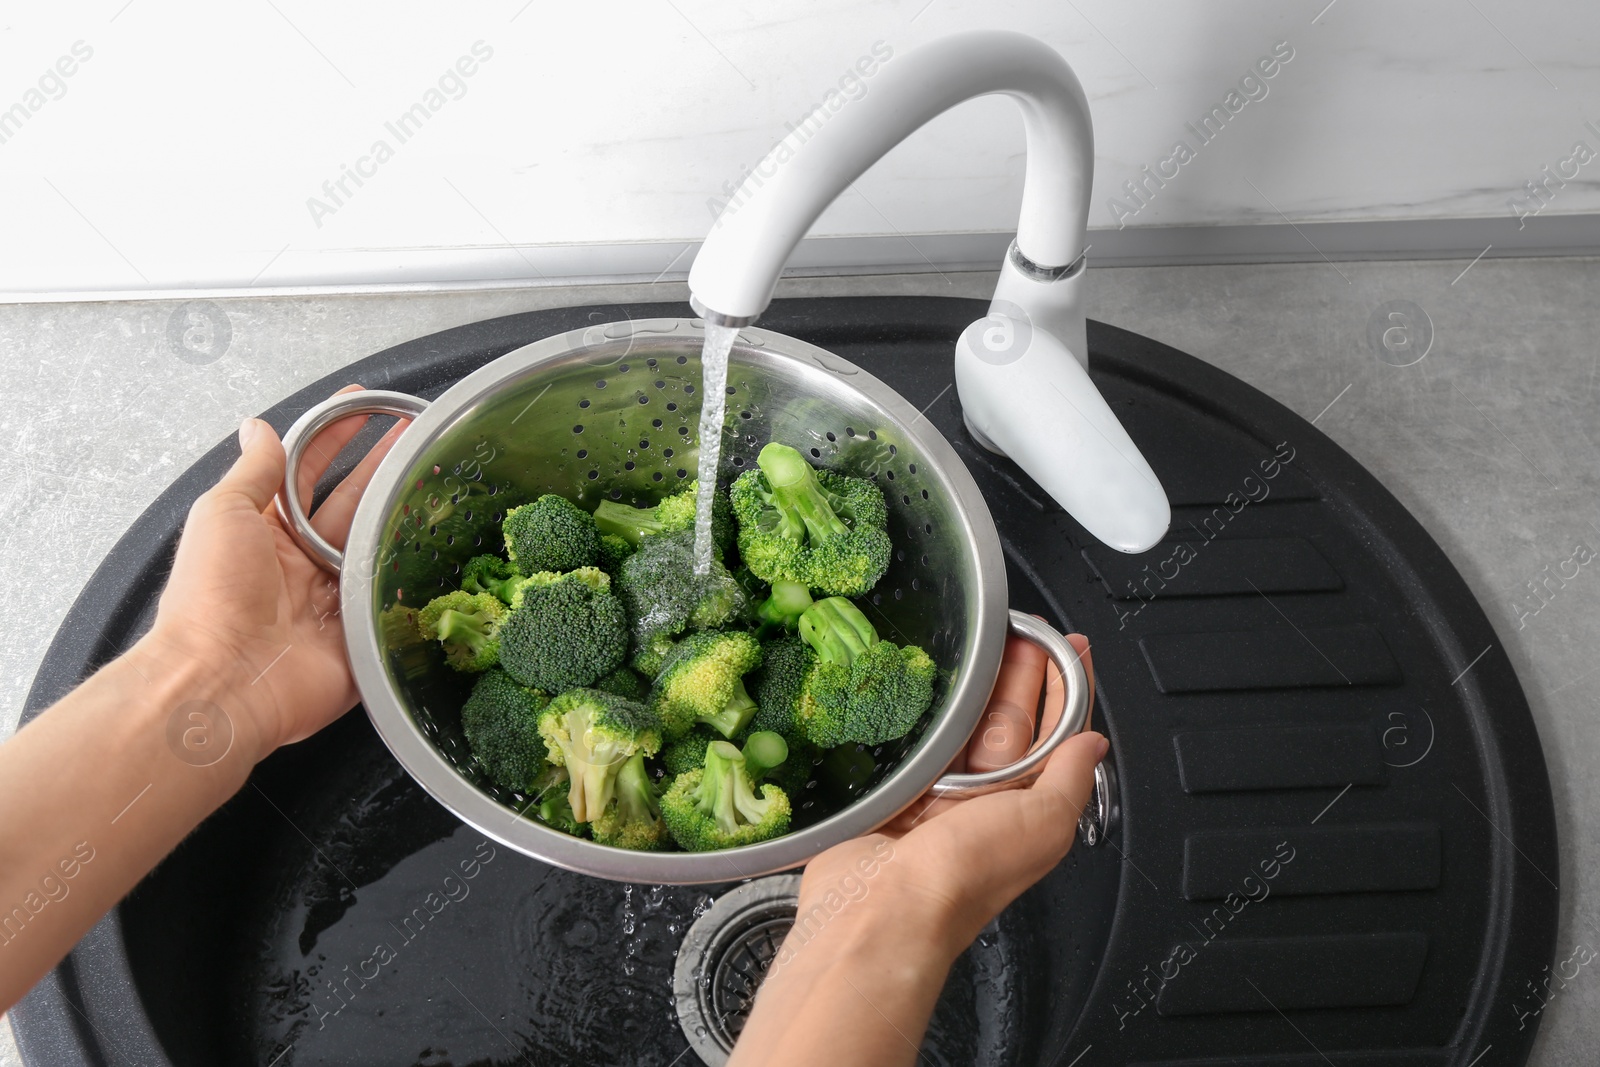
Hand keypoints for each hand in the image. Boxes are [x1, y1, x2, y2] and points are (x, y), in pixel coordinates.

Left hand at [145, 385, 409, 760]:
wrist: (224, 682)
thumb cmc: (211, 598)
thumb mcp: (223, 515)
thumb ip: (253, 471)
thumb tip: (257, 428)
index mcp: (266, 533)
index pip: (306, 471)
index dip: (334, 436)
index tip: (363, 405)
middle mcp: (302, 565)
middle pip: (352, 505)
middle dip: (383, 468)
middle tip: (418, 437)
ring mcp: (334, 602)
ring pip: (379, 549)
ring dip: (406, 517)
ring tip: (440, 481)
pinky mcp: (360, 638)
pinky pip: (395, 605)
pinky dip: (416, 581)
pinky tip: (444, 555)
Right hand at [731, 635, 1100, 1066]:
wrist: (879, 907)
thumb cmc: (962, 876)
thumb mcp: (1042, 824)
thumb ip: (1069, 779)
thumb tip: (1094, 744)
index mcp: (1026, 811)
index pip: (1059, 737)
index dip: (1068, 690)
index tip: (1072, 646)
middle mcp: (984, 801)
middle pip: (1010, 721)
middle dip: (1023, 672)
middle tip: (1024, 626)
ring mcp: (936, 793)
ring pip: (963, 721)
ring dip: (975, 680)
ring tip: (984, 635)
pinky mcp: (894, 788)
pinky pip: (914, 734)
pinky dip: (922, 704)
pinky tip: (923, 675)